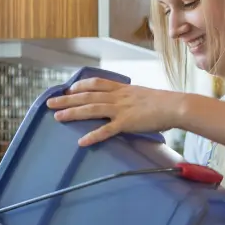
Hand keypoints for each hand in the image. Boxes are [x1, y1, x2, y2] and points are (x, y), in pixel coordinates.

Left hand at [46, 77, 186, 146]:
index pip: (95, 83)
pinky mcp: (126, 123)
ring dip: (73, 113)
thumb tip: (126, 104)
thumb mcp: (143, 95)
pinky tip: (81, 142)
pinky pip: (106, 130)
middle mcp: (118, 96)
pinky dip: (93, 136)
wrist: (175, 106)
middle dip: (66, 99)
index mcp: (122, 89)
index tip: (67, 90)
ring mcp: (121, 109)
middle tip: (50, 103)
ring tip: (57, 118)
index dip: (79, 86)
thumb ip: (131, 99)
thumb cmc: (163, 102)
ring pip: (91, 109)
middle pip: (87, 96)